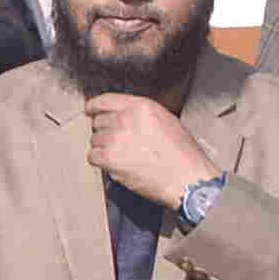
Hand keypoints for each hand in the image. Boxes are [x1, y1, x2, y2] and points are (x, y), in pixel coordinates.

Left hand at [81, 88, 211, 211]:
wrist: (186, 179)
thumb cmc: (182, 154)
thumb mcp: (166, 121)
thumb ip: (140, 114)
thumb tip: (119, 115)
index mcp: (141, 107)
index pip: (105, 100)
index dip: (95, 107)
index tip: (91, 112)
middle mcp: (125, 119)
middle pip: (99, 122)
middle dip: (106, 133)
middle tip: (122, 145)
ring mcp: (115, 137)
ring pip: (95, 140)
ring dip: (104, 149)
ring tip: (127, 157)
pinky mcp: (109, 157)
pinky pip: (93, 156)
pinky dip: (101, 162)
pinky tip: (119, 165)